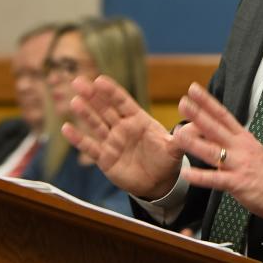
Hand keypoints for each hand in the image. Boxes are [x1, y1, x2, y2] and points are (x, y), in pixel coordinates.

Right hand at [62, 75, 183, 199]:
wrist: (159, 183)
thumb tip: (196, 125)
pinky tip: (66, 128)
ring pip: (95, 125)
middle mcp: (123, 128)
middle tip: (78, 81)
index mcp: (139, 120)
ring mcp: (112, 142)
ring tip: (73, 101)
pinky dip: (78, 139)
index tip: (98, 79)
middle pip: (105, 108)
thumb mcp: (176, 148)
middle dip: (92, 96)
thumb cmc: (167, 160)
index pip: (123, 102)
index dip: (111, 91)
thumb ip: (184, 136)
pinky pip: (90, 147)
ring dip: (84, 113)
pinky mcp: (105, 159)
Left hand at [174, 82, 262, 219]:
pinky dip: (201, 177)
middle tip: (183, 102)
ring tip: (178, 134)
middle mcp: (240, 147)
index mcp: (243, 138)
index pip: (223, 115)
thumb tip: (215, 134)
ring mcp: (238, 164)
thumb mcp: (252, 150)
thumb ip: (234, 142)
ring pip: (212, 151)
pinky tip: (187, 174)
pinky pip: (216, 179)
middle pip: (216, 128)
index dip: (208, 102)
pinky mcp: (238, 183)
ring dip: (194, 142)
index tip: (194, 90)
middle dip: (198, 115)